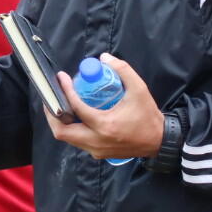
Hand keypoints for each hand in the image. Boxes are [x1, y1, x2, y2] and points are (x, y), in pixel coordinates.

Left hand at [44, 54, 165, 160]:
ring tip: (61, 104)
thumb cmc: (148, 116)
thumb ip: (123, 70)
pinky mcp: (98, 153)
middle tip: (52, 96)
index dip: (65, 91)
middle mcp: (96, 141)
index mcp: (105, 125)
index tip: (61, 78)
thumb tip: (104, 58)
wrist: (159, 141)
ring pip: (68, 138)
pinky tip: (74, 115)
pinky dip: (71, 129)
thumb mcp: (139, 89)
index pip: (76, 108)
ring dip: (61, 122)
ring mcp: (96, 150)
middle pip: (62, 132)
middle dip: (52, 114)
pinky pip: (77, 142)